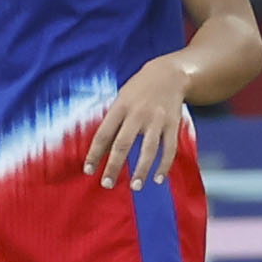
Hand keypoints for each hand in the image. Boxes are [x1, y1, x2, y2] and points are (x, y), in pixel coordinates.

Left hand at [84, 56, 192, 187]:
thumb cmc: (139, 89)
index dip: (94, 153)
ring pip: (149, 149)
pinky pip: (169, 149)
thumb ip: (113, 122)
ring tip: (135, 186)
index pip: (104, 134)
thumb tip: (100, 150)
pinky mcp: (173, 125)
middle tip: (107, 184)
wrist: (169, 74)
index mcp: (121, 107)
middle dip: (114, 166)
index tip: (88, 170)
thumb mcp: (121, 99)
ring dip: (141, 169)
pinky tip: (158, 178)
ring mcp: (157, 121)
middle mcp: (138, 114)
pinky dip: (164, 165)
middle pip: (123, 144)